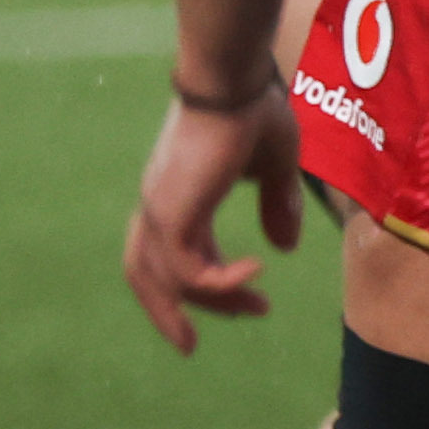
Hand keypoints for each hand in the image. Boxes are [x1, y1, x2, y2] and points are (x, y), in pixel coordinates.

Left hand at [126, 84, 300, 353]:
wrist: (233, 81)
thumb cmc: (254, 112)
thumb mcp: (276, 168)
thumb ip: (277, 206)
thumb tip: (282, 248)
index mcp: (175, 196)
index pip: (168, 255)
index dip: (200, 284)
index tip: (244, 302)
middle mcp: (157, 208)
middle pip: (146, 277)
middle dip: (170, 314)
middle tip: (192, 347)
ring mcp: (160, 211)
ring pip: (165, 279)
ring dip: (209, 302)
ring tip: (253, 309)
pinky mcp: (172, 213)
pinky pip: (187, 269)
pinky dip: (219, 281)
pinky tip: (256, 274)